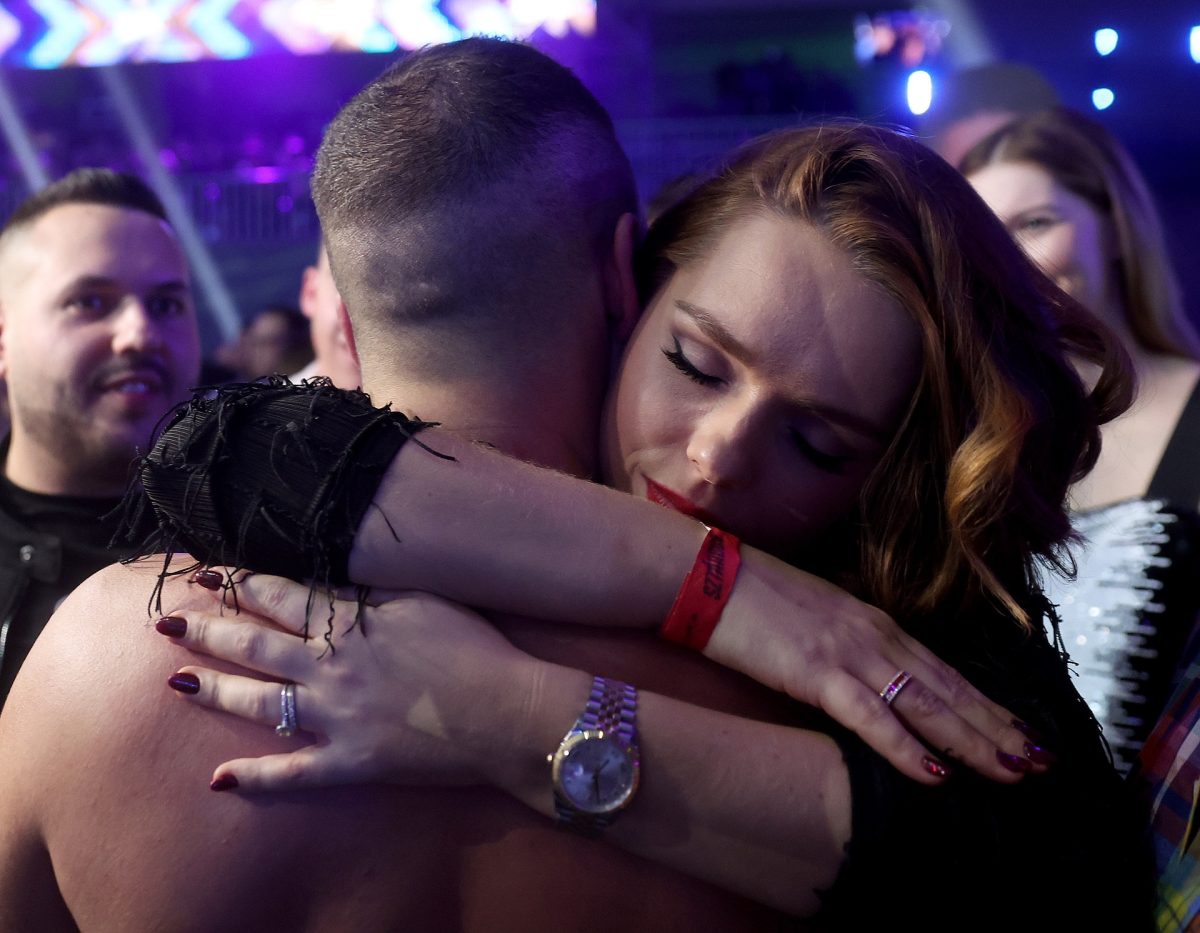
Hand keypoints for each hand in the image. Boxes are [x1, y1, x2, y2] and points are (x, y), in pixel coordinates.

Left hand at [159, 571, 538, 792]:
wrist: (507, 712)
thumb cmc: (474, 646)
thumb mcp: (423, 598)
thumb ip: (370, 588)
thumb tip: (330, 575)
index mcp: (348, 624)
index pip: (279, 596)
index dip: (239, 583)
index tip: (207, 573)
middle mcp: (330, 668)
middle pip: (254, 645)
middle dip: (207, 630)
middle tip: (167, 622)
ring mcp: (335, 719)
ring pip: (259, 703)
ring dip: (216, 691)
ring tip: (179, 683)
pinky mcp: (350, 763)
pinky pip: (292, 774)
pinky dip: (254, 778)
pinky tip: (219, 779)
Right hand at [706, 548, 1043, 784]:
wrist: (706, 575)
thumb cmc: (753, 599)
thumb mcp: (815, 620)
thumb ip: (849, 647)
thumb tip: (872, 682)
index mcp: (875, 624)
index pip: (945, 671)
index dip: (987, 705)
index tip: (1023, 732)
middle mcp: (874, 636)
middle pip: (948, 689)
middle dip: (997, 727)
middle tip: (1041, 761)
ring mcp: (847, 652)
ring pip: (924, 703)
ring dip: (972, 740)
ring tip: (1012, 770)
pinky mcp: (815, 671)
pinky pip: (869, 715)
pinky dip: (904, 746)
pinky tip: (934, 774)